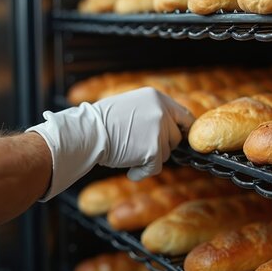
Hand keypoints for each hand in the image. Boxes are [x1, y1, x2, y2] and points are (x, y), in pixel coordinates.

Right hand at [27, 87, 193, 200]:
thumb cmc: (102, 122)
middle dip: (161, 147)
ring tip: (128, 153)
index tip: (181, 140)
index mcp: (157, 97)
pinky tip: (130, 169)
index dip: (183, 131)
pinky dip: (143, 172)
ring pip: (166, 154)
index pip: (184, 115)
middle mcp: (162, 111)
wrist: (87, 132)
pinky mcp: (155, 149)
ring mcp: (160, 130)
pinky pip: (157, 168)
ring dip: (150, 159)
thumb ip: (152, 113)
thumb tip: (169, 128)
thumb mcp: (132, 106)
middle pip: (176, 138)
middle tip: (140, 148)